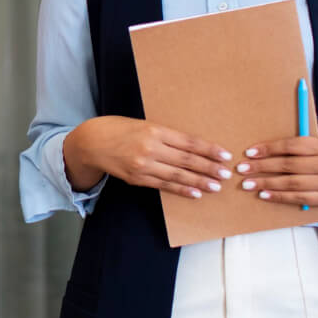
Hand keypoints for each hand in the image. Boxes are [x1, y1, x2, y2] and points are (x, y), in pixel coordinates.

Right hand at [61, 116, 232, 200]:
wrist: (92, 142)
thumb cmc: (119, 128)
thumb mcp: (143, 124)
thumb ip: (166, 135)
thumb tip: (193, 148)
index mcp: (154, 130)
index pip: (189, 142)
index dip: (209, 150)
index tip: (225, 155)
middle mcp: (150, 148)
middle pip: (186, 160)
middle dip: (209, 168)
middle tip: (226, 174)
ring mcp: (143, 165)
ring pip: (177, 176)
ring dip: (199, 182)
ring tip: (215, 186)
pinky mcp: (137, 178)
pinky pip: (163, 186)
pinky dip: (181, 190)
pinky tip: (195, 193)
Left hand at [236, 135, 317, 206]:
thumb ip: (303, 143)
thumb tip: (271, 146)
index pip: (291, 146)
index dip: (269, 149)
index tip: (250, 152)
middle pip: (288, 166)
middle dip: (262, 168)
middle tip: (242, 169)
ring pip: (291, 184)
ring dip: (267, 184)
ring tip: (248, 184)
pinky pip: (300, 199)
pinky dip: (280, 197)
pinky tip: (265, 195)